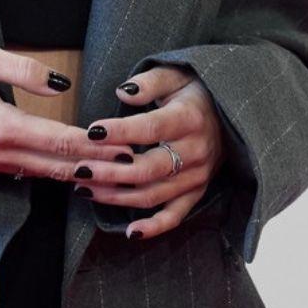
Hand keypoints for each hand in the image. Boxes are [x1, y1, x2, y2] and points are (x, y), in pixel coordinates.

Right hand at [0, 41, 136, 177]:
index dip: (96, 147)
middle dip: (99, 168)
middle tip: (134, 167)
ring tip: (113, 173)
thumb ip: (25, 70)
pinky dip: (55, 173)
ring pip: (44, 174)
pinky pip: (27, 173)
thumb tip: (62, 85)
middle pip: (59, 166)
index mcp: (1, 127)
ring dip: (80, 174)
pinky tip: (73, 172)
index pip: (61, 142)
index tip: (126, 148)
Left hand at [73, 63, 229, 240]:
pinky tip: (130, 233)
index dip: (120, 132)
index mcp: (189, 119)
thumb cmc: (195, 90)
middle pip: (147, 168)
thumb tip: (122, 92)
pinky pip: (176, 216)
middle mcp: (195, 152)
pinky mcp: (198, 192)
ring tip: (84, 190)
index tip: (91, 132)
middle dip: (109, 171)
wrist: (230, 113)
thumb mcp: (175, 74)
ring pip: (154, 194)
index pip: (150, 129)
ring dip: (117, 197)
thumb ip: (149, 82)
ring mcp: (198, 177)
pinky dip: (155, 227)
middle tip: (78, 168)